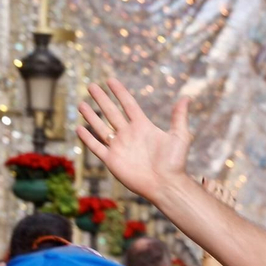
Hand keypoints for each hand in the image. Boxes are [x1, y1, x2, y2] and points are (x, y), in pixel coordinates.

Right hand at [77, 78, 190, 204]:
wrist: (166, 185)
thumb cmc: (175, 163)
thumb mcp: (180, 136)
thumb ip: (179, 117)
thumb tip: (186, 98)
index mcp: (143, 126)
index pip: (128, 104)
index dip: (119, 92)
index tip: (110, 80)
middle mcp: (129, 134)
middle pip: (111, 112)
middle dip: (101, 99)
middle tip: (91, 86)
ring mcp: (119, 147)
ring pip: (101, 127)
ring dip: (91, 116)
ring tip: (81, 104)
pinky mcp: (112, 160)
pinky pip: (96, 147)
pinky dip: (87, 138)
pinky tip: (79, 128)